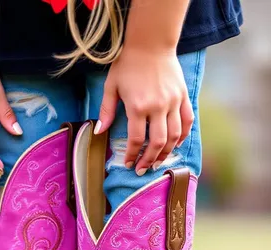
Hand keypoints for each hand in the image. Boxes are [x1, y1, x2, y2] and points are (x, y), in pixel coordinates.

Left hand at [96, 48, 193, 174]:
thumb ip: (106, 111)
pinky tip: (176, 145)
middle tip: (143, 170)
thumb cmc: (127, 64)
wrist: (151, 42)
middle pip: (158, 142)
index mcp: (138, 106)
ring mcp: (173, 102)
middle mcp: (158, 106)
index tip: (129, 164)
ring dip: (166, 152)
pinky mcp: (183, 96)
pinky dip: (183, 136)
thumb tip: (100, 132)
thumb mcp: (111, 86)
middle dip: (150, 160)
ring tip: (158, 162)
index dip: (133, 155)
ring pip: (174, 136)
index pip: (137, 139)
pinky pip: (187, 121)